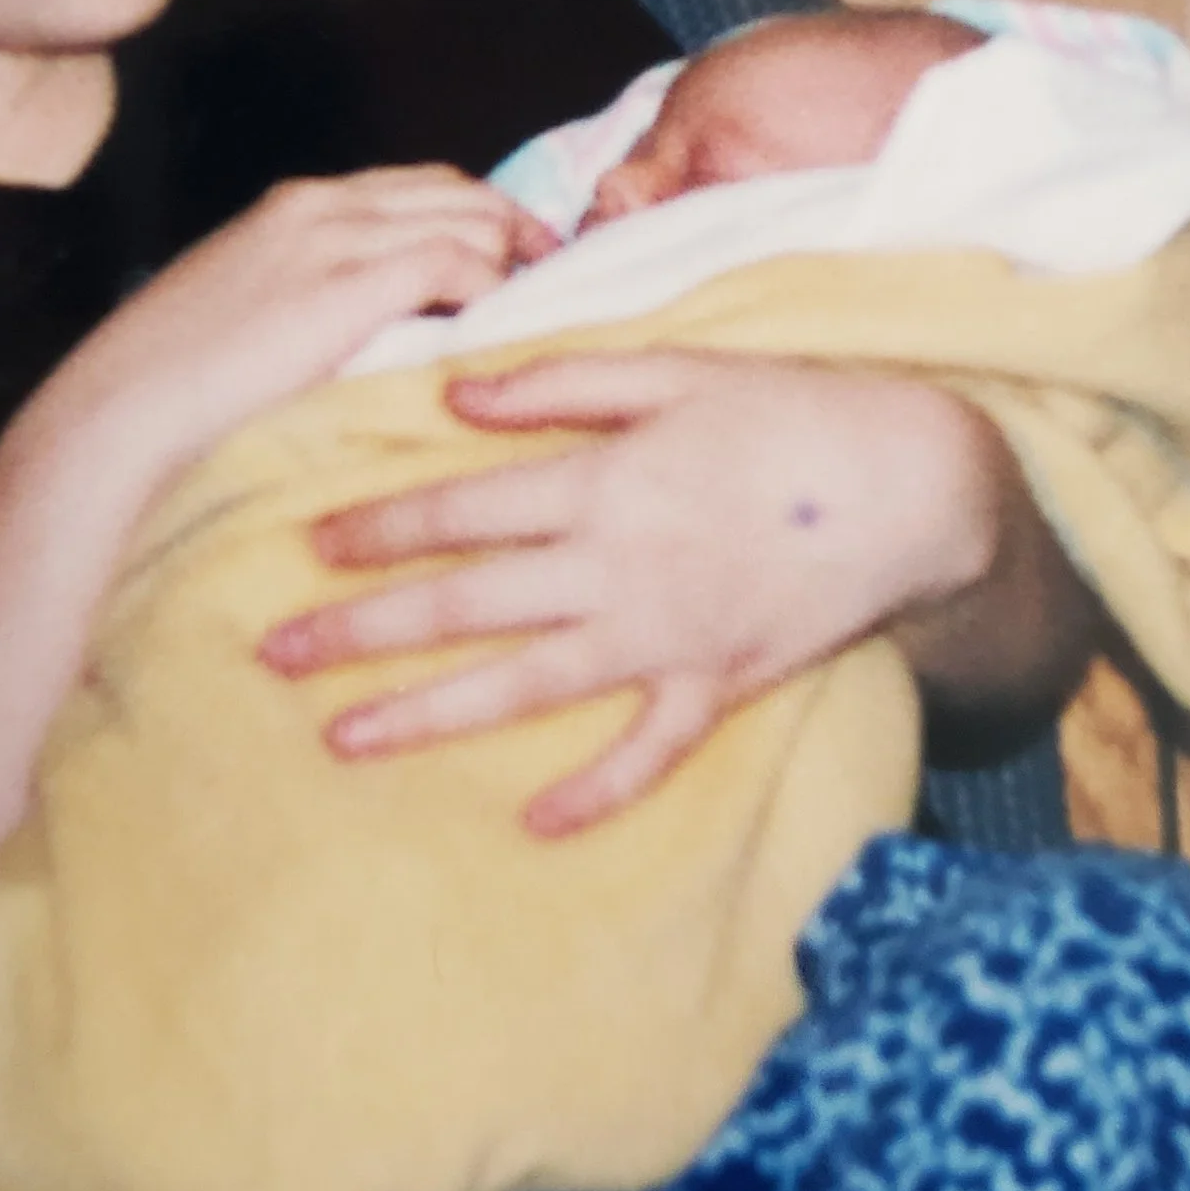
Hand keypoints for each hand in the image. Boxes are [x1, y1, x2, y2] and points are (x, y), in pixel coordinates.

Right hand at [38, 168, 554, 500]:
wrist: (124, 413)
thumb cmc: (177, 390)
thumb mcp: (250, 318)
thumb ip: (312, 300)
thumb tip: (382, 329)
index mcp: (296, 206)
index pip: (418, 188)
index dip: (474, 222)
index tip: (510, 267)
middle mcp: (323, 204)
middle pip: (457, 190)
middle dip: (511, 231)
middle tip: (549, 285)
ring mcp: (339, 236)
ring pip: (469, 218)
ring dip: (510, 263)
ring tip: (538, 314)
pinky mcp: (355, 280)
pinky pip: (460, 263)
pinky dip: (492, 291)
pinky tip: (500, 330)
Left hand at [258, 352, 1011, 836]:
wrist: (916, 484)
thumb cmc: (794, 411)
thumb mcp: (680, 367)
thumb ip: (565, 383)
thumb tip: (459, 391)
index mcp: (603, 481)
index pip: (462, 510)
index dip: (379, 529)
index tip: (305, 547)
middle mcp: (617, 567)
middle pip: (465, 605)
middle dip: (361, 632)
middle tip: (272, 656)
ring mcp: (665, 637)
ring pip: (522, 686)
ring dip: (426, 716)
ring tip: (342, 741)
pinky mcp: (718, 686)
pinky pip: (646, 753)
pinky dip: (594, 793)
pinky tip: (536, 823)